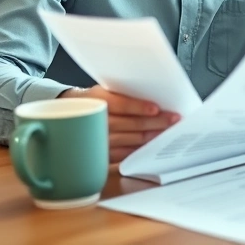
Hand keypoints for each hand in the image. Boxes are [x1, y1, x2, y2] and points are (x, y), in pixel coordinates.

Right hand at [59, 86, 179, 163]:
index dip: (139, 107)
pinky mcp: (102, 155)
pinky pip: (126, 154)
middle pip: (130, 124)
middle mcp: (96, 122)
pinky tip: (153, 145)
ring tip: (168, 133)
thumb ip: (124, 93)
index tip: (156, 108)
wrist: (71, 115)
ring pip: (130, 141)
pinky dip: (141, 150)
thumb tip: (153, 95)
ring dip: (152, 137)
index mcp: (97, 101)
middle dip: (155, 122)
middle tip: (173, 120)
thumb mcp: (104, 89)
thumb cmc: (95, 100)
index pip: (121, 104)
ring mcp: (99, 142)